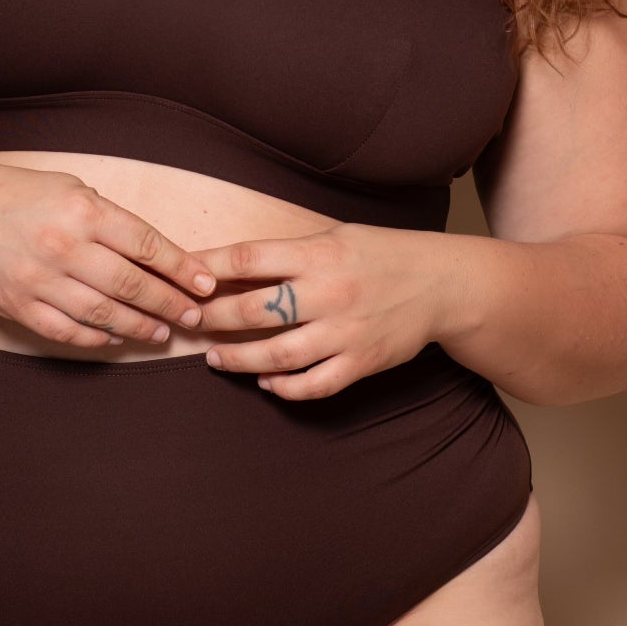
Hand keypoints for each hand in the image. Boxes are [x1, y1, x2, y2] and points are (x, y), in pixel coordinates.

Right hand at [0, 158, 217, 349]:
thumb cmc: (25, 196)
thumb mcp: (75, 190)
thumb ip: (112, 221)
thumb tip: (159, 258)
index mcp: (83, 211)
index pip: (146, 245)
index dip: (181, 268)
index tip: (205, 285)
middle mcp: (63, 246)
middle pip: (130, 284)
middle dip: (168, 304)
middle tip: (192, 317)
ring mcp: (39, 279)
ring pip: (103, 314)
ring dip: (139, 326)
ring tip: (161, 332)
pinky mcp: (18, 305)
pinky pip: (67, 331)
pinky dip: (97, 339)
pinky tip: (117, 339)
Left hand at [193, 222, 459, 397]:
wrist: (442, 284)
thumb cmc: (380, 255)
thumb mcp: (333, 238)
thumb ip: (287, 254)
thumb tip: (228, 267)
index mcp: (318, 254)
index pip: (249, 258)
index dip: (209, 267)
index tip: (183, 278)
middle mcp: (328, 292)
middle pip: (254, 310)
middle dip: (213, 318)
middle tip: (189, 323)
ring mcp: (345, 331)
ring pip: (277, 355)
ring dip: (238, 360)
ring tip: (215, 359)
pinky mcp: (362, 362)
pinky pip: (314, 384)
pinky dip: (285, 387)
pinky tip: (266, 382)